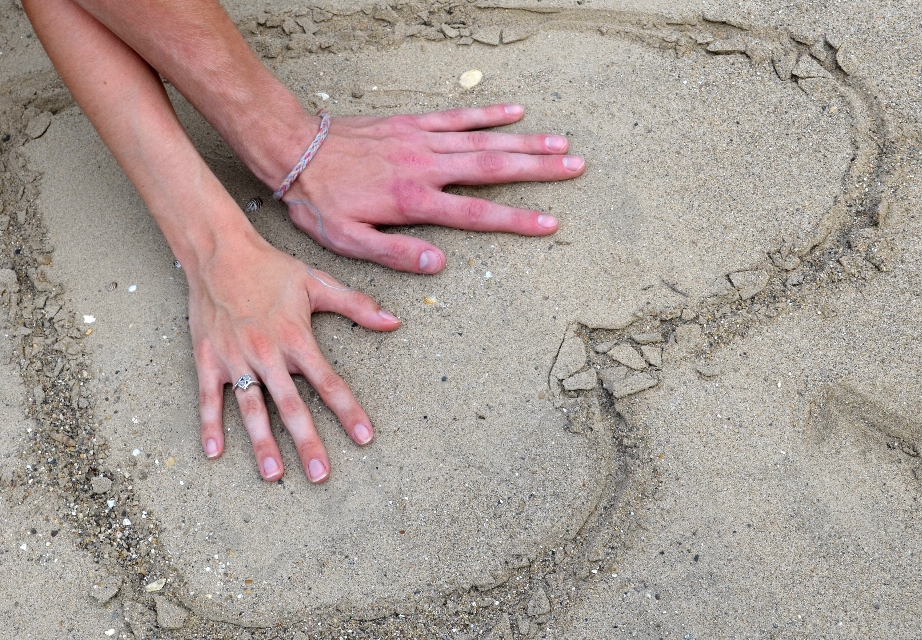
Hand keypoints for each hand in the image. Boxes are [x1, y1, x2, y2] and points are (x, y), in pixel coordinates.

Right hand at [188, 228, 400, 481]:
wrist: (219, 252)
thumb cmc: (271, 268)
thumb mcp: (317, 283)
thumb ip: (356, 305)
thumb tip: (394, 321)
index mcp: (297, 339)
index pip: (329, 382)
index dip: (348, 411)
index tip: (364, 438)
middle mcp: (268, 353)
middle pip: (292, 406)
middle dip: (307, 442)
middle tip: (320, 474)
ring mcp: (236, 358)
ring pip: (251, 409)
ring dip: (262, 443)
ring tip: (273, 475)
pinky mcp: (209, 359)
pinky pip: (209, 397)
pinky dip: (209, 424)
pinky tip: (214, 452)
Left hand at [282, 104, 585, 272]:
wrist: (294, 151)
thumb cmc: (320, 202)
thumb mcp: (348, 242)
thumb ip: (396, 254)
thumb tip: (441, 263)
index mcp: (414, 200)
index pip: (477, 213)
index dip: (517, 218)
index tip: (550, 223)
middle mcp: (425, 166)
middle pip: (492, 167)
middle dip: (538, 170)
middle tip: (576, 167)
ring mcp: (421, 140)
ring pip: (483, 140)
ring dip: (524, 142)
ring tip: (561, 143)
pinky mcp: (411, 123)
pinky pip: (456, 116)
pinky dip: (487, 113)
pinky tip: (515, 111)